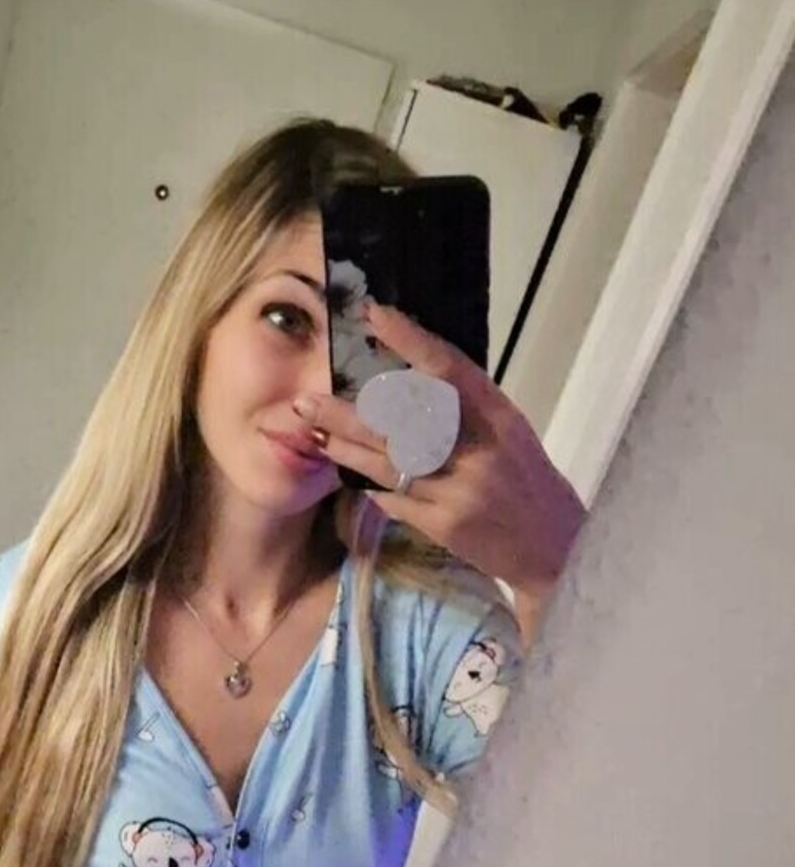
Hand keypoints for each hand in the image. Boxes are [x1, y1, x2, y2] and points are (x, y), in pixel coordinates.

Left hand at [296, 301, 585, 620]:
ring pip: (387, 462)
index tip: (375, 315)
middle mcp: (479, 450)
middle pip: (402, 420)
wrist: (557, 551)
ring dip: (346, 447)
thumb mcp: (509, 435)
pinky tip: (349, 473)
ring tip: (314, 433)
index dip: (410, 340)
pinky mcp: (446, 525)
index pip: (449, 369)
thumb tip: (411, 380)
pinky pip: (394, 500)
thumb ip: (467, 409)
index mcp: (500, 418)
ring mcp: (460, 490)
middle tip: (308, 400)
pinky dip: (370, 484)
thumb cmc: (529, 484)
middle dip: (349, 412)